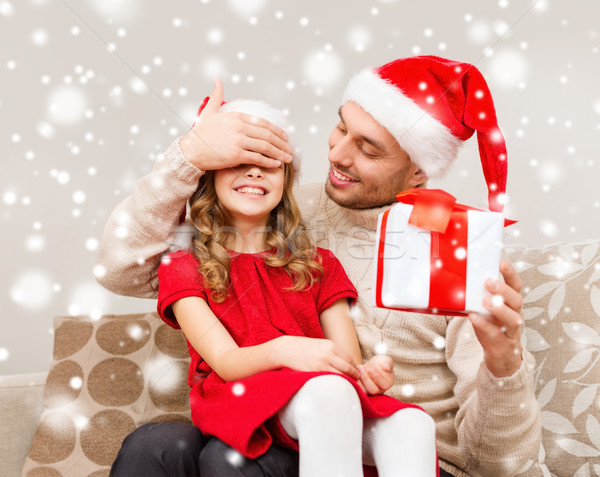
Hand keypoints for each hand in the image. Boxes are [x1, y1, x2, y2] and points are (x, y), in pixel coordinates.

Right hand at [179, 78, 292, 169]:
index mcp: (236, 116)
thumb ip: (216, 95)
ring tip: (287, 158)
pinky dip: (269, 161)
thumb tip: (217, 80)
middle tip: (289, 149)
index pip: (263, 123)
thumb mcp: (208, 111)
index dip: (277, 130)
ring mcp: (238, 141)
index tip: (285, 136)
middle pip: (268, 135)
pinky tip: (276, 164)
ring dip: (279, 153)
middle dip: (282, 143)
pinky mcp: (236, 155)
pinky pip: (258, 158)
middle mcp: (239, 127)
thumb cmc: (200, 133)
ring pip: (265, 147)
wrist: (190, 151)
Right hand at [274, 336, 359, 379]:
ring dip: (346, 382)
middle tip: (357, 381)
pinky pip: (329, 380)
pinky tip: (336, 386)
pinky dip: (335, 384)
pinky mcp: (314, 373)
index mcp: (331, 346)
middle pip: (348, 368)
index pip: (349, 359)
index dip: (355, 368)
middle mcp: (328, 354)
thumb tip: (348, 363)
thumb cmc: (305, 348)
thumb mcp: (321, 344)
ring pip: (340, 376)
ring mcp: (321, 364)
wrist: (287, 349)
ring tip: (349, 386)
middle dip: (354, 376)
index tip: (357, 373)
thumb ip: (334, 352)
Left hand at [357, 354, 393, 394]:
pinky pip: (357, 389)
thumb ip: (388, 363)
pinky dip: (354, 381)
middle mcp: (379, 390)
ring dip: (360, 379)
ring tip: (358, 368)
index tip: (370, 369)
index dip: (377, 378)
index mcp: (387, 384)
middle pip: (373, 390)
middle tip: (361, 368)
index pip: (384, 385)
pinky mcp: (361, 389)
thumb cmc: (381, 363)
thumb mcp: (386, 360)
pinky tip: (354, 371)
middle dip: (366, 379)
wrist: (372, 365)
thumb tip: (387, 368)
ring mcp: (370, 390)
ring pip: (364, 390)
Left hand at [468, 260, 523, 377]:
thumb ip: (479, 298)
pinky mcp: (503, 345)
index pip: (516, 287)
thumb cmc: (492, 328)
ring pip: (512, 320)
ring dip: (499, 309)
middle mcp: (515, 316)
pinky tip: (473, 317)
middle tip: (488, 282)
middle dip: (503, 290)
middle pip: (517, 301)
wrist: (501, 357)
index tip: (501, 262)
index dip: (510, 274)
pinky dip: (484, 325)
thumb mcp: (488, 312)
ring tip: (485, 301)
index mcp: (511, 305)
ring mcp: (511, 332)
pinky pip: (496, 335)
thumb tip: (459, 280)